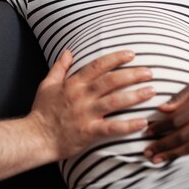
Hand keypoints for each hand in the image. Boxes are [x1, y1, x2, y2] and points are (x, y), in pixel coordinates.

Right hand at [30, 50, 154, 159]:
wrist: (36, 137)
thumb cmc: (42, 111)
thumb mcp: (47, 84)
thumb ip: (60, 67)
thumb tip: (68, 51)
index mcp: (73, 84)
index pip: (98, 66)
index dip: (115, 58)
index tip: (131, 54)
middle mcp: (81, 96)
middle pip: (111, 81)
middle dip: (132, 75)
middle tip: (149, 72)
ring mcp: (86, 114)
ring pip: (115, 101)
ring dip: (135, 96)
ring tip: (151, 91)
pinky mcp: (89, 132)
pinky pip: (112, 128)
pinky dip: (128, 125)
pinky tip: (143, 122)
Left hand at [144, 72, 188, 162]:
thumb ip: (179, 98)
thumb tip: (160, 109)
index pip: (176, 120)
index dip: (160, 127)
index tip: (147, 131)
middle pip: (182, 136)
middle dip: (163, 145)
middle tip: (147, 151)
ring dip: (173, 154)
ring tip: (157, 159)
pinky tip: (177, 158)